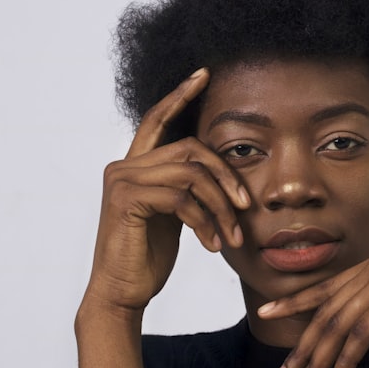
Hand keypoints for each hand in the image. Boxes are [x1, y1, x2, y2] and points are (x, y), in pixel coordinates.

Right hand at [82, 68, 250, 313]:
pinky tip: (212, 245)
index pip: (158, 118)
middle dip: (226, 175)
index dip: (181, 94)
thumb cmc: (147, 258)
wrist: (121, 293)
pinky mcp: (127, 200)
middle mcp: (124, 166)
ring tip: (231, 236)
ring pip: (191, 173)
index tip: (205, 74)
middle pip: (191, 148)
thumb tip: (217, 173)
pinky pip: (182, 197)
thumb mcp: (174, 216)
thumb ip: (185, 189)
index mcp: (136, 166)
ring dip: (221, 206)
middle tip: (246, 207)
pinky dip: (205, 221)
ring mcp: (122, 180)